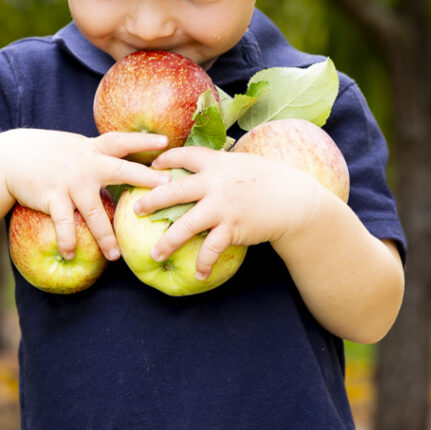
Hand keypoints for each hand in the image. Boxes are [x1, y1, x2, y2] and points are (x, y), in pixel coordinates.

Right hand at [0, 129, 170, 260]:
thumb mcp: (76, 147)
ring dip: (105, 236)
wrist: (9, 156)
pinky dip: (68, 240)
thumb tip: (125, 165)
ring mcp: (70, 181)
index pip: (121, 141)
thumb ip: (98, 155)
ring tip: (115, 256)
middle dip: (144, 178)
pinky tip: (70, 254)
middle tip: (167, 188)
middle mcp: (85, 163)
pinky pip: (65, 223)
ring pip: (94, 212)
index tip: (165, 142)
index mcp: (93, 149)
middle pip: (120, 171)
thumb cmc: (49, 154)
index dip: (143, 140)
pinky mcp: (52, 197)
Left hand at [133, 146, 330, 279]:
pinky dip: (204, 262)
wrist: (294, 200)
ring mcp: (222, 206)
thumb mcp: (242, 164)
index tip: (151, 167)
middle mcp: (216, 183)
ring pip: (185, 225)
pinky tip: (199, 273)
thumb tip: (200, 165)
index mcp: (217, 163)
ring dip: (167, 241)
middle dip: (152, 201)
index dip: (165, 160)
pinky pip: (211, 248)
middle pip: (174, 191)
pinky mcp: (232, 227)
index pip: (184, 156)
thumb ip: (220, 165)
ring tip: (155, 254)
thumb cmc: (269, 180)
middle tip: (137, 210)